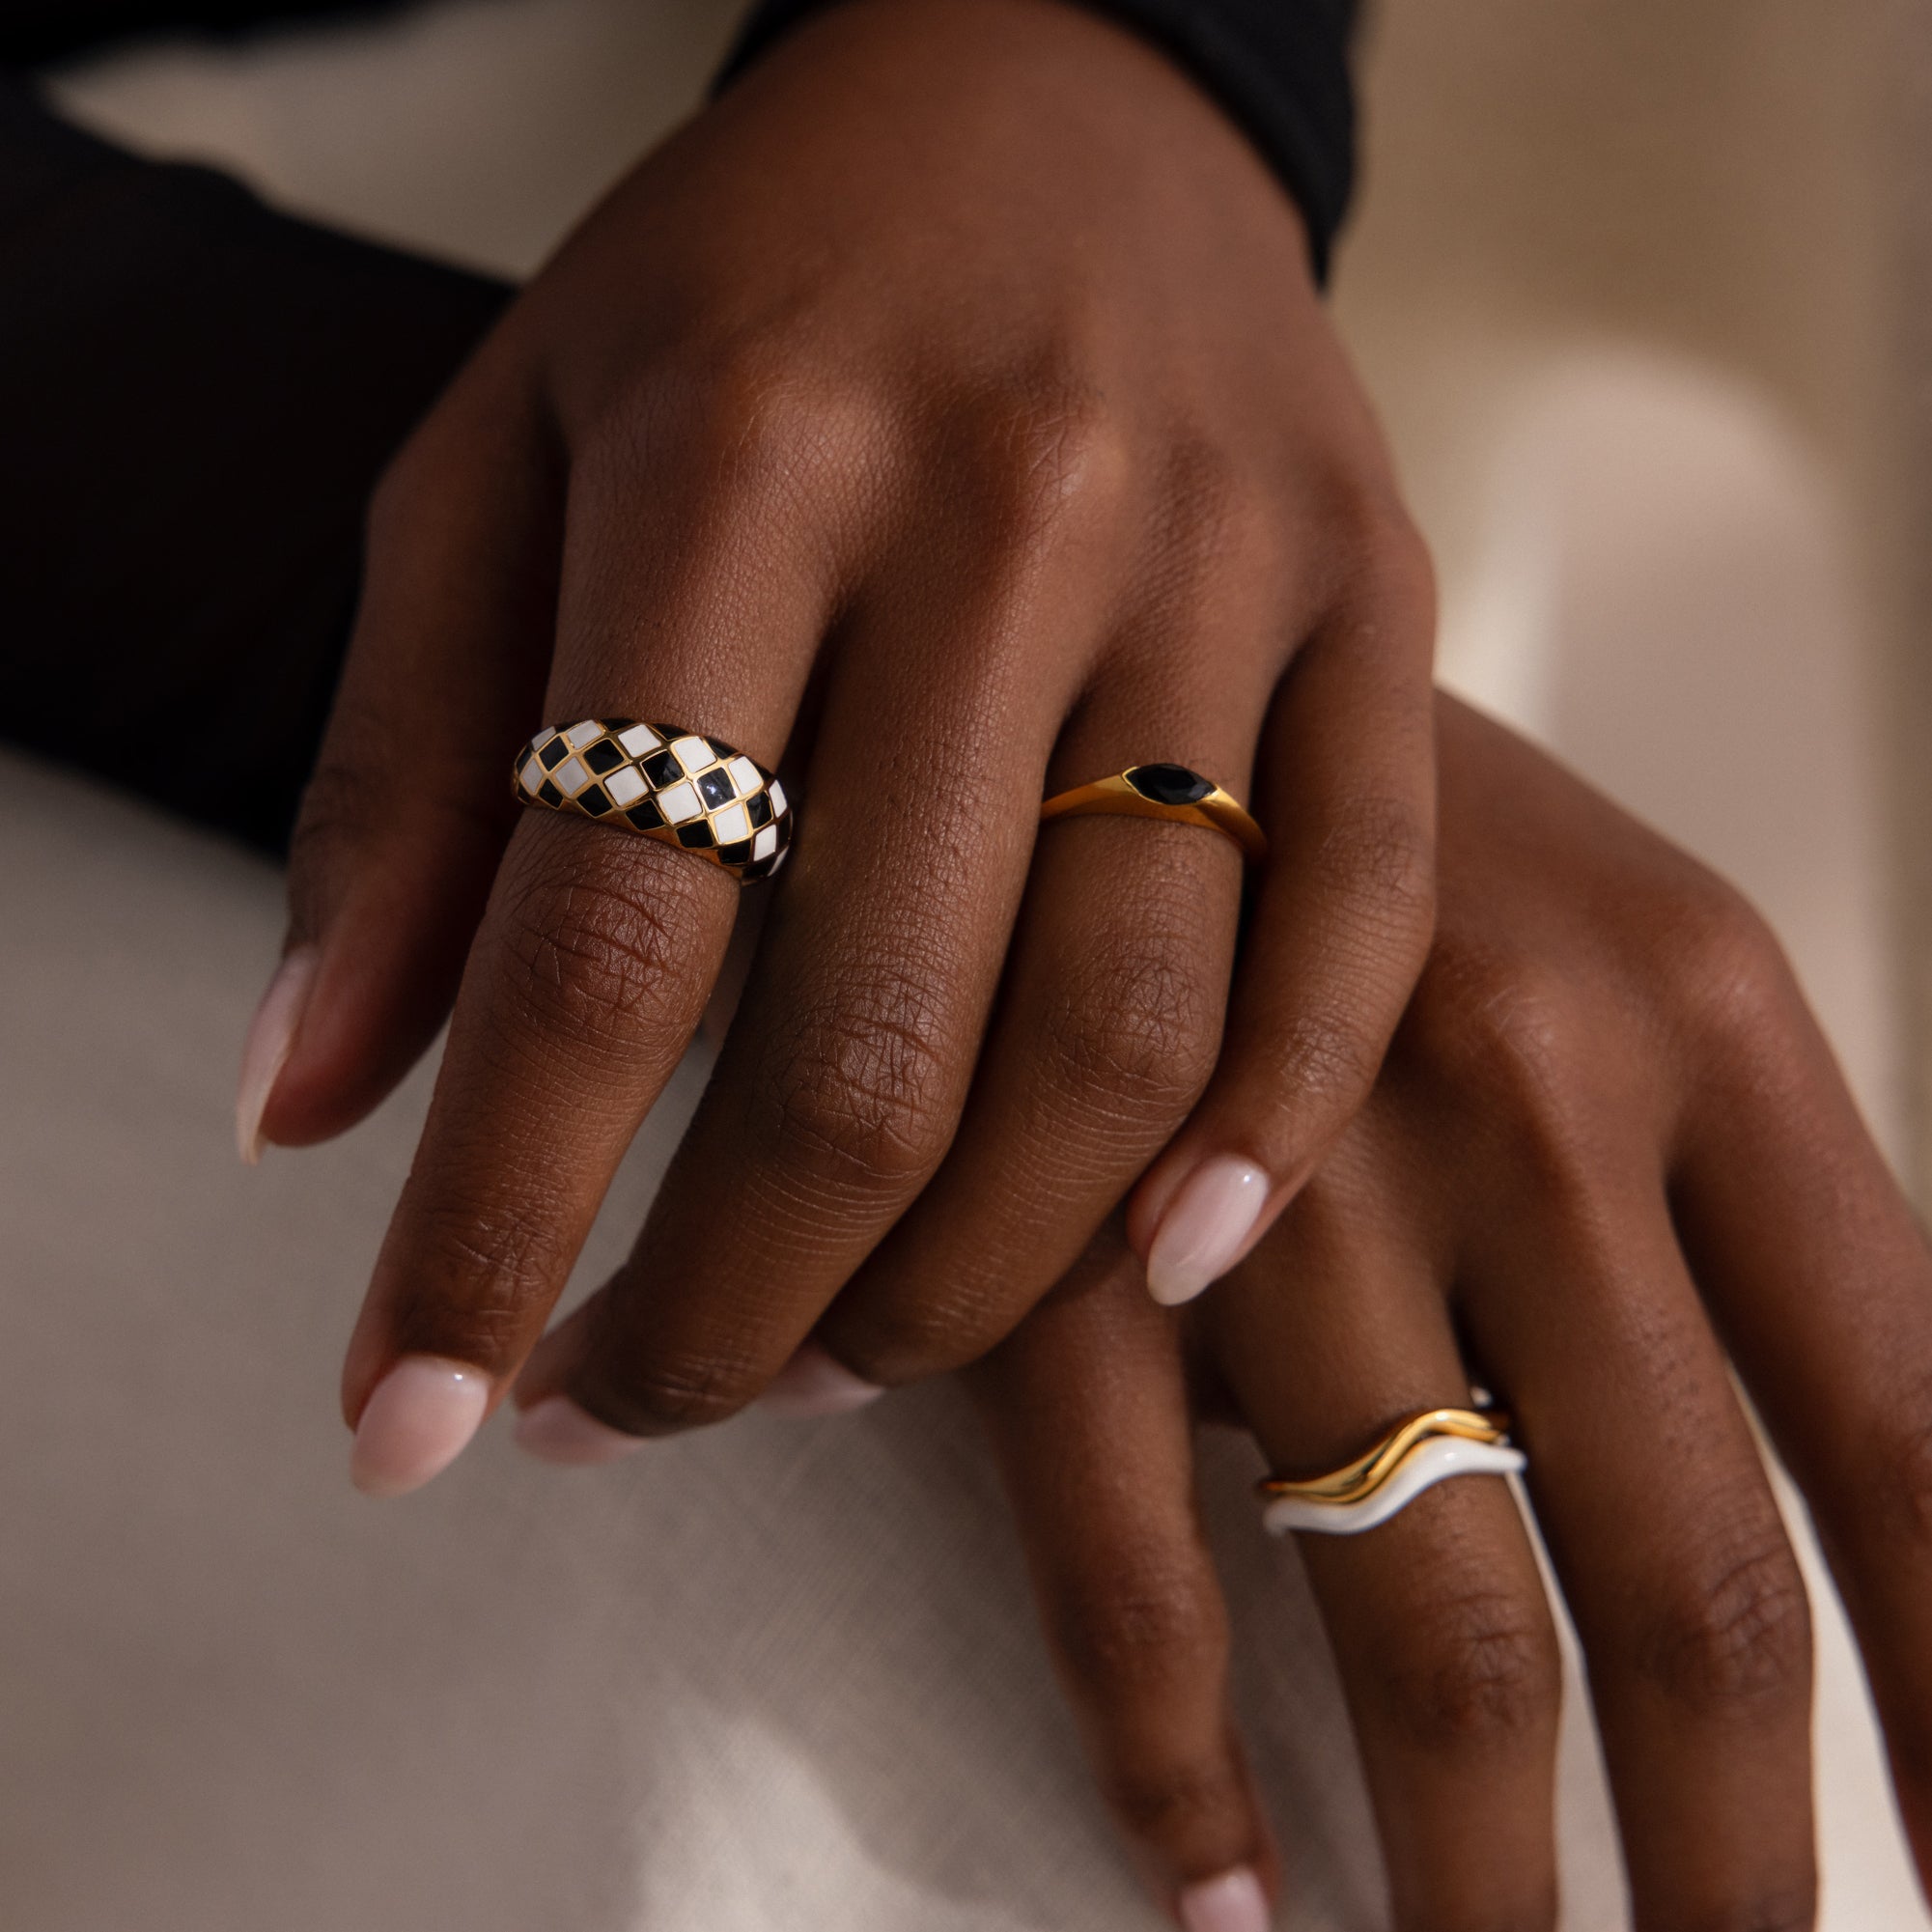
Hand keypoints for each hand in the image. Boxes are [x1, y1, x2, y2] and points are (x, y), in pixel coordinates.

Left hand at [239, 0, 1434, 1487]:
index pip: (596, 933)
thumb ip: (404, 781)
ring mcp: (1221, 563)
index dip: (489, 1221)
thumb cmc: (746, 287)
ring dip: (979, 1272)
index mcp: (735, 466)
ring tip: (851, 1358)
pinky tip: (1166, 1261)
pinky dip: (1272, 1124)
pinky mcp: (1376, 599)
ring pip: (1124, 1026)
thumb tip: (310, 1106)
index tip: (413, 1424)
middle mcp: (1001, 517)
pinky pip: (1357, 913)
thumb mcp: (499, 459)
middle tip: (643, 1403)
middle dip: (741, 1304)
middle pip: (879, 1038)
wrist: (1051, 78)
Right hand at [973, 696, 1931, 1928]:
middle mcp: (1519, 1098)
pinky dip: (1178, 1761)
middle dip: (1734, 1871)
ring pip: (1428, 1614)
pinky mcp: (1052, 1232)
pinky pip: (1129, 1568)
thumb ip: (1740, 1206)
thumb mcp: (1618, 945)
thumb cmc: (1385, 837)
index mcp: (1701, 1017)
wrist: (1097, 678)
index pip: (1919, 1432)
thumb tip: (1870, 1538)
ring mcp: (1275, 1174)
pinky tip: (1221, 1893)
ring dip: (1479, 1878)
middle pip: (1692, 1584)